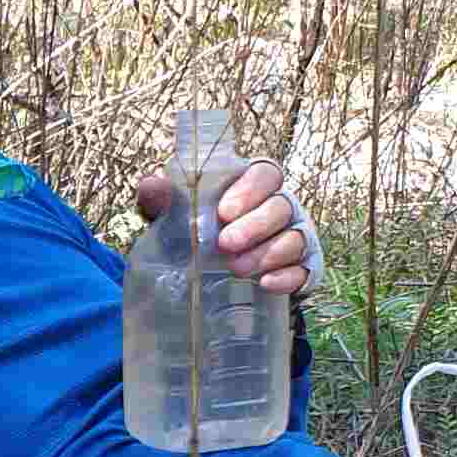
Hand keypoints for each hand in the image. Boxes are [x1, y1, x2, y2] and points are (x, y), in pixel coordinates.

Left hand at [132, 154, 315, 294]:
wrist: (213, 281)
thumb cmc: (197, 236)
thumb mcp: (173, 218)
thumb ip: (161, 200)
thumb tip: (152, 185)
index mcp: (254, 186)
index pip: (266, 173)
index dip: (250, 189)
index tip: (224, 212)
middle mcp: (280, 207)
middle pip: (282, 206)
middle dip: (255, 225)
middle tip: (225, 244)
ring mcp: (295, 237)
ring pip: (295, 238)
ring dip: (267, 253)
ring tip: (236, 268)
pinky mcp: (302, 269)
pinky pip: (304, 271)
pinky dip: (287, 277)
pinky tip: (265, 283)